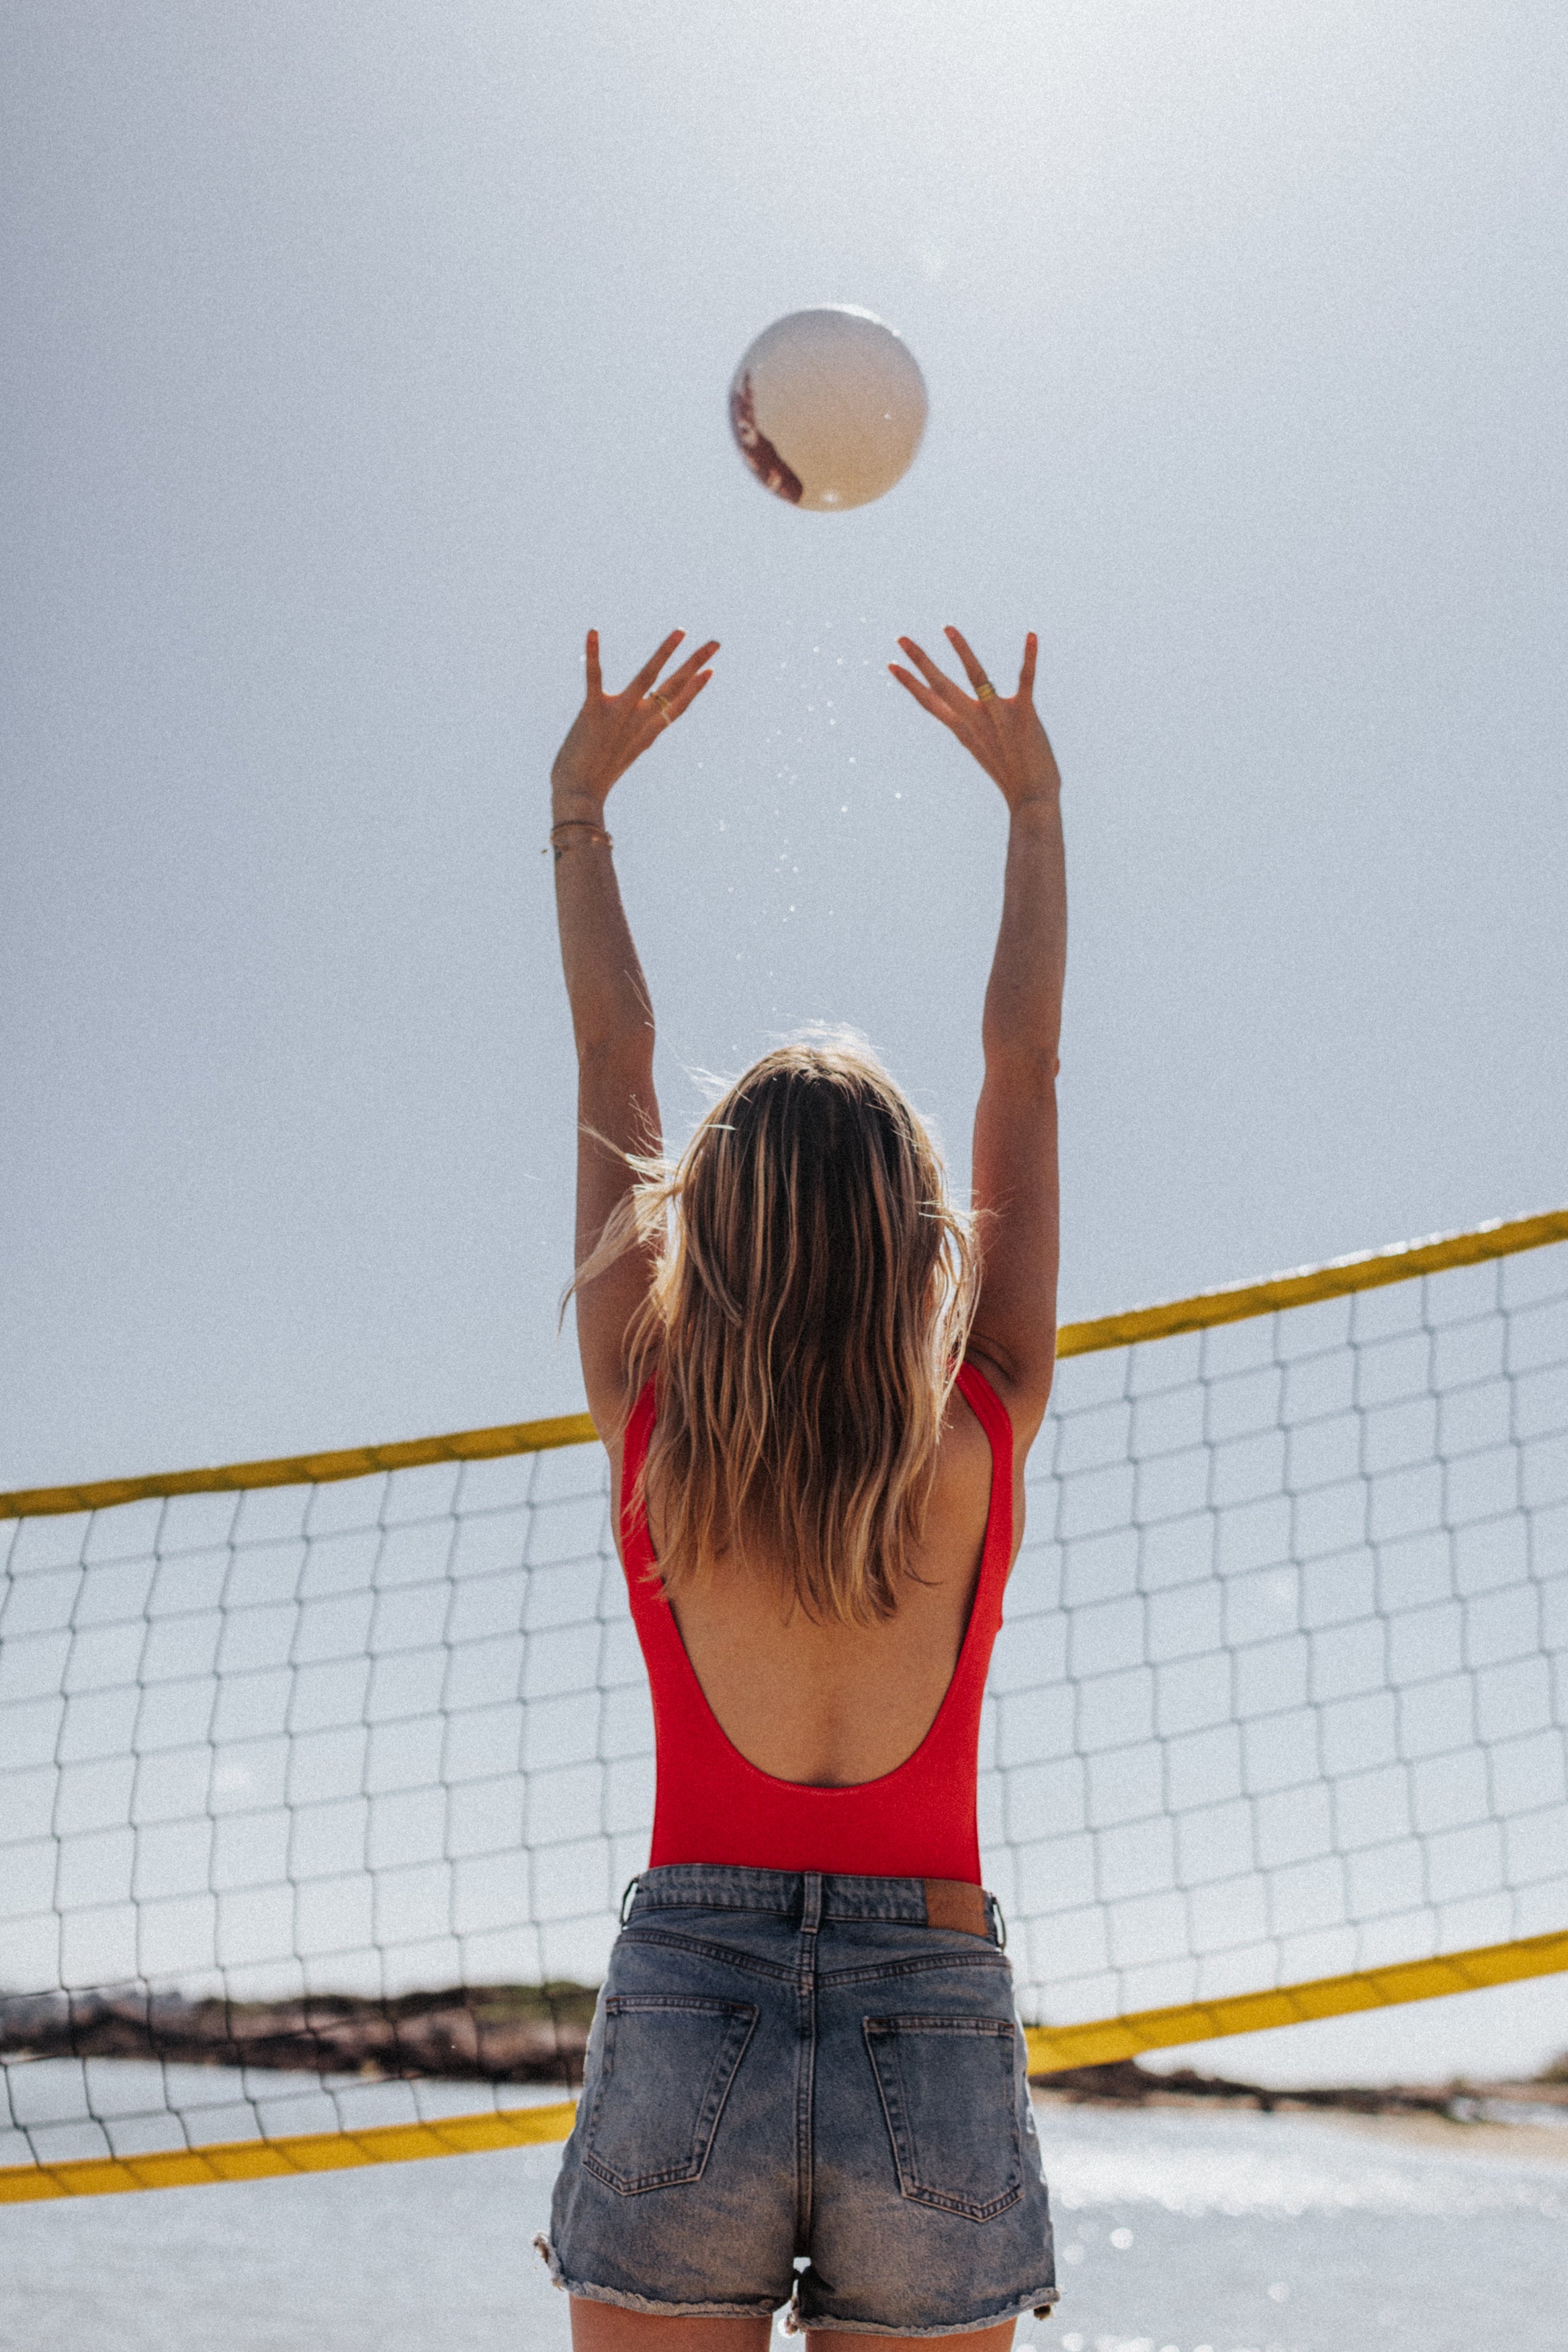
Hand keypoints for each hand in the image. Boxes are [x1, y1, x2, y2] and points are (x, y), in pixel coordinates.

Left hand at [551, 629, 718, 819]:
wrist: (578, 795)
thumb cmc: (595, 778)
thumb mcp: (623, 754)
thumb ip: (632, 738)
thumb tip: (637, 733)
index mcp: (647, 733)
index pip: (678, 707)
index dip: (695, 688)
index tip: (711, 671)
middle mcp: (638, 722)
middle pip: (674, 688)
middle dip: (696, 663)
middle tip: (716, 643)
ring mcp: (618, 716)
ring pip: (646, 678)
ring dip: (665, 653)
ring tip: (681, 632)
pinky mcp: (593, 712)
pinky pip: (594, 677)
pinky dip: (593, 654)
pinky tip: (593, 632)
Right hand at [889, 628, 1059, 813]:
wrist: (1031, 799)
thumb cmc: (1011, 776)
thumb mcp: (982, 749)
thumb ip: (972, 730)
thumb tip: (963, 721)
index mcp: (962, 729)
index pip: (929, 702)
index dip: (910, 683)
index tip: (892, 665)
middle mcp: (974, 720)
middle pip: (940, 686)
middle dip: (920, 661)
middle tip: (901, 638)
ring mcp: (997, 716)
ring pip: (976, 676)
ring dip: (961, 650)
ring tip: (948, 628)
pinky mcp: (1024, 714)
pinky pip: (1026, 679)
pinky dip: (1029, 657)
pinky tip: (1031, 635)